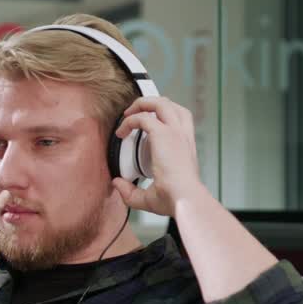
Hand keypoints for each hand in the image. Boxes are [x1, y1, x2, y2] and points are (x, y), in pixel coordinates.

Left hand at [111, 96, 204, 216]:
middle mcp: (182, 136)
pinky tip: (121, 132)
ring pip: (160, 102)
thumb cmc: (174, 200)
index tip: (144, 129)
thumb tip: (117, 183)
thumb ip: (132, 192)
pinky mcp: (163, 134)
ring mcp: (175, 133)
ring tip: (127, 114)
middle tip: (133, 114)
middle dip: (150, 104)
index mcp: (185, 148)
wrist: (185, 199)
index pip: (179, 121)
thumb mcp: (150, 198)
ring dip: (141, 104)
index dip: (161, 118)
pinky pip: (143, 117)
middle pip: (171, 105)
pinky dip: (130, 120)